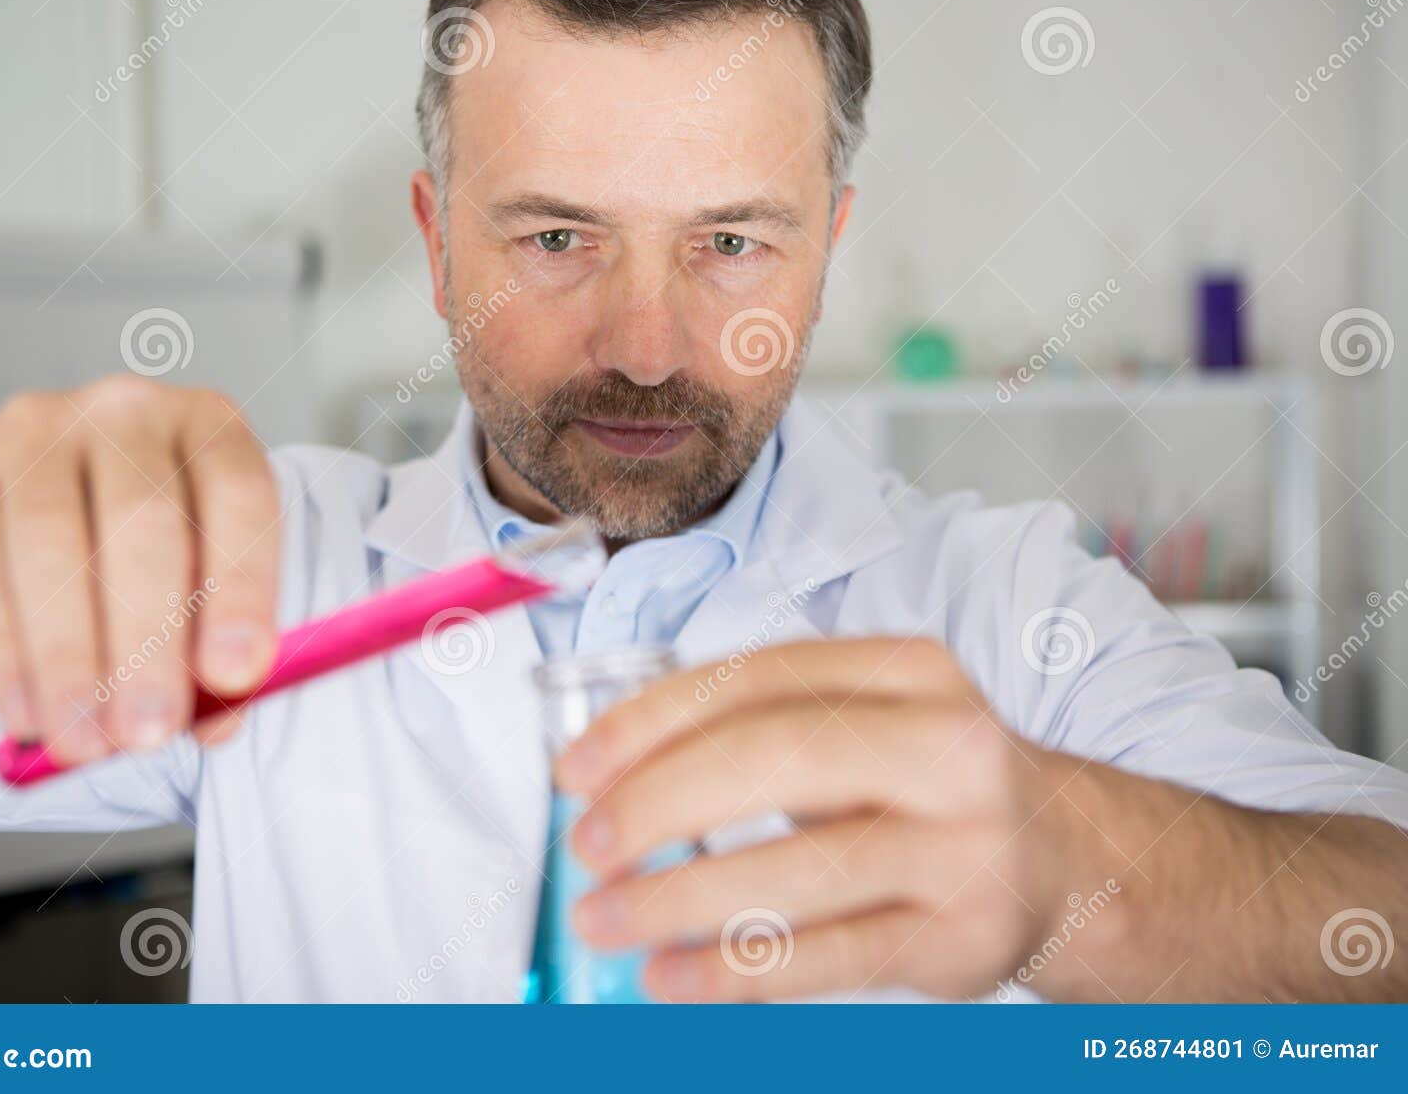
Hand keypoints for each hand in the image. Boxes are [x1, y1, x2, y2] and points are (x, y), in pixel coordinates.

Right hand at [0, 374, 281, 764]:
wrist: (6, 522)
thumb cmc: (128, 556)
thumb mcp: (192, 586)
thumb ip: (215, 653)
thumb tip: (219, 721)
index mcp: (211, 428)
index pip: (243, 497)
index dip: (244, 589)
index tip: (237, 677)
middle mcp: (129, 411)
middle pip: (145, 525)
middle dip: (149, 645)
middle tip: (150, 734)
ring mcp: (38, 430)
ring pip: (55, 549)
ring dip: (71, 662)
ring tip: (85, 744)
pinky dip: (3, 655)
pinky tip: (25, 715)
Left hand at [554, 637, 1095, 1000]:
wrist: (1070, 860)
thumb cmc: (930, 784)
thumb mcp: (870, 721)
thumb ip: (763, 728)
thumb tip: (615, 774)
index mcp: (907, 671)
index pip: (757, 680)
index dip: (651, 722)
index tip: (578, 769)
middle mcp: (946, 744)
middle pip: (775, 757)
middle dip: (659, 803)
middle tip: (589, 846)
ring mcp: (964, 842)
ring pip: (798, 866)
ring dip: (679, 899)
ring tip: (607, 919)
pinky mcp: (963, 934)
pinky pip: (832, 956)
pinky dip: (738, 970)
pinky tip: (673, 977)